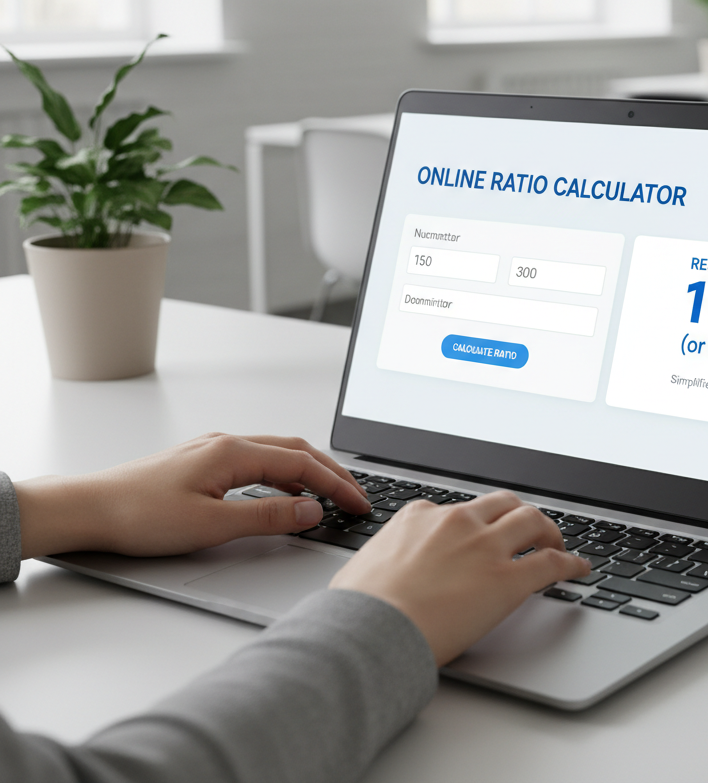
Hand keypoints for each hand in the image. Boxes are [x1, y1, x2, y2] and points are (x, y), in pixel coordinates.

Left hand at [14, 433, 370, 558]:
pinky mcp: (203, 463)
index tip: (359, 503)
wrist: (88, 509)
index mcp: (234, 452)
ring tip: (330, 495)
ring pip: (278, 453)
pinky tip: (285, 493)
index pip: (303, 464)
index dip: (336, 485)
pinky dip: (284, 474)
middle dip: (332, 473)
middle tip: (356, 496)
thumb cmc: (138, 515)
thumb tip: (311, 511)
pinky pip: (259, 460)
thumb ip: (267, 517)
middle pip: (296, 451)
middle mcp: (227, 443)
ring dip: (310, 472)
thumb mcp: (211, 524)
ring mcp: (214, 451)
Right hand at [330, 491, 591, 664]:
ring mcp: (485, 548)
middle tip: (530, 530)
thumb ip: (386, 559)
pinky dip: (570, 563)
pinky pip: (550, 563)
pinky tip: (578, 569)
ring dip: (549, 531)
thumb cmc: (358, 609)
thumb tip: (380, 574)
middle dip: (520, 514)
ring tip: (557, 543)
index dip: (475, 523)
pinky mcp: (507, 580)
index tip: (481, 533)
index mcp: (420, 516)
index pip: (458, 510)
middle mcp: (456, 522)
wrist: (370, 630)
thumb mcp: (364, 566)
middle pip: (503, 503)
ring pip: (532, 521)